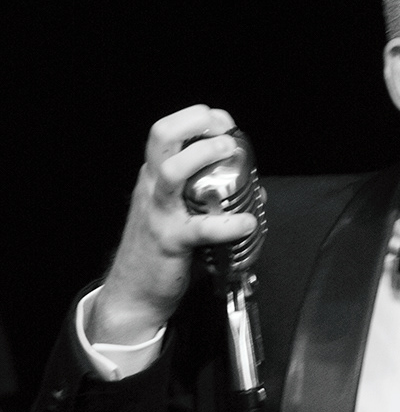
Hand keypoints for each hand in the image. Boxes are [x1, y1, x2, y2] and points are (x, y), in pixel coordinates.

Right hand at [89, 107, 256, 344]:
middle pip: (162, 137)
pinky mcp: (170, 241)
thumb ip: (210, 200)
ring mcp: (159, 212)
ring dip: (203, 154)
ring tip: (229, 152)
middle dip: (196, 122)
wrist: (133, 294)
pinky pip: (200, 228)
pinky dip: (228, 223)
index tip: (224, 122)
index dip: (197, 118)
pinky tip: (247, 222)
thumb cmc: (158, 252)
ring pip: (171, 170)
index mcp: (154, 178)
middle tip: (225, 129)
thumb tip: (254, 191)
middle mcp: (152, 188)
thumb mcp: (178, 215)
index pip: (168, 132)